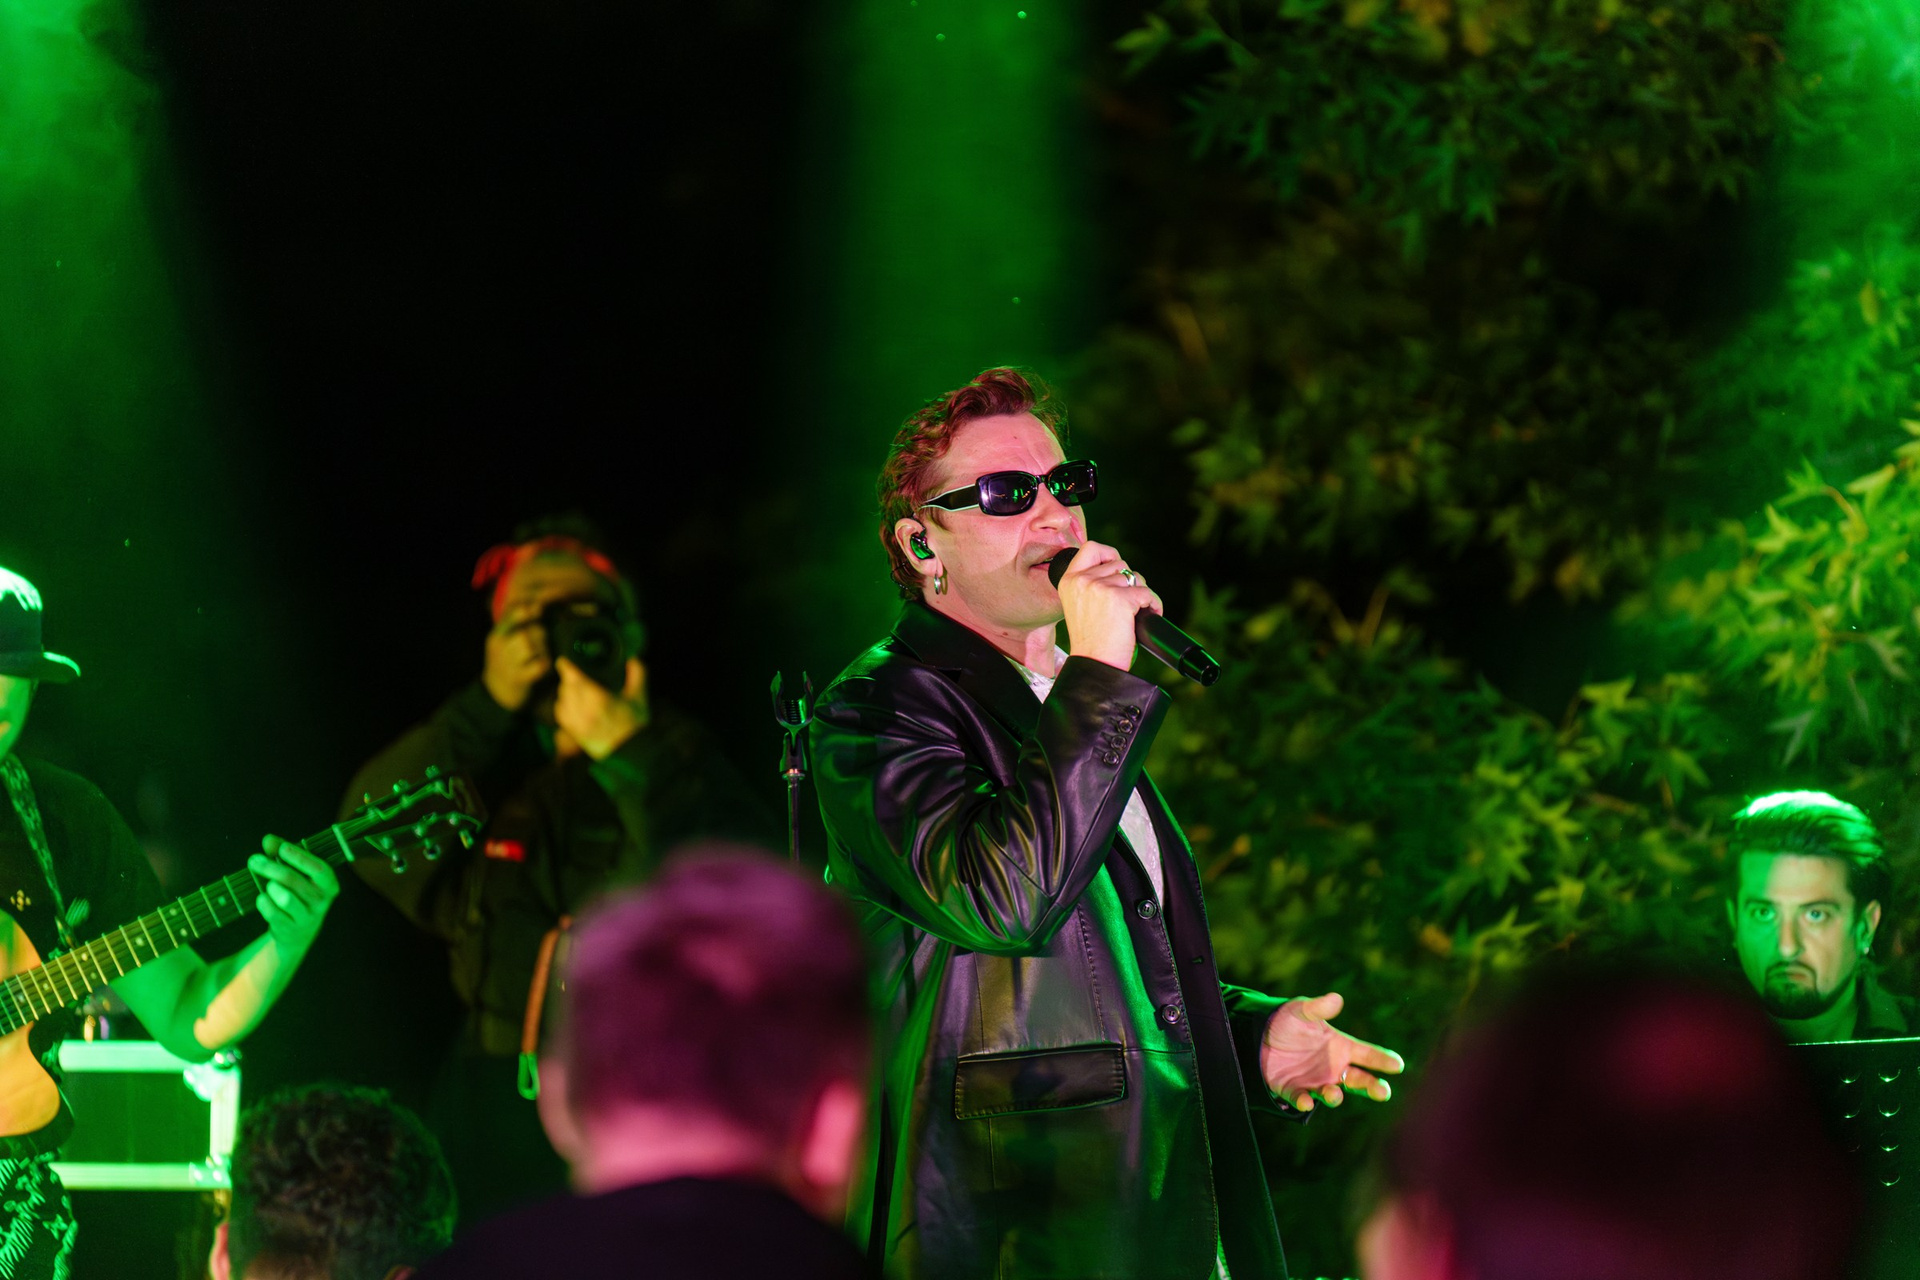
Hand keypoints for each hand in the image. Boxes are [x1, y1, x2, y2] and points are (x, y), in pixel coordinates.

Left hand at [249, 836, 339, 957]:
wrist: (299, 932)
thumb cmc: (298, 894)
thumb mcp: (297, 872)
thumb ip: (284, 854)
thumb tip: (268, 840)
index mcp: (329, 884)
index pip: (318, 868)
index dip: (299, 857)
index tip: (282, 848)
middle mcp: (322, 901)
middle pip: (293, 880)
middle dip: (270, 868)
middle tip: (254, 860)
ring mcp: (307, 917)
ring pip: (284, 898)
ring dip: (270, 887)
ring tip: (266, 884)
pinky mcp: (290, 929)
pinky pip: (273, 913)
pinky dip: (264, 903)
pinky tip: (262, 899)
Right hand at [482, 602, 549, 711]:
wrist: (496, 694)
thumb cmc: (506, 662)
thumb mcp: (503, 642)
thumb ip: (516, 625)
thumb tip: (538, 605)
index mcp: (496, 636)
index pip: (511, 616)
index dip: (527, 612)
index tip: (539, 610)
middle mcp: (499, 648)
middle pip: (526, 633)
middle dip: (540, 634)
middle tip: (543, 641)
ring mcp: (508, 664)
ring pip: (531, 647)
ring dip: (543, 649)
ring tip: (543, 654)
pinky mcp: (519, 679)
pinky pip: (539, 665)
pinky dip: (545, 664)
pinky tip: (544, 665)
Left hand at [554, 656, 647, 759]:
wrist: (630, 753)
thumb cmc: (635, 725)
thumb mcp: (640, 697)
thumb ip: (638, 674)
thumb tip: (632, 658)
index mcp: (600, 700)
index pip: (575, 679)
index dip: (566, 668)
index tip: (563, 661)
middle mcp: (584, 711)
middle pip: (567, 688)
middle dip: (568, 678)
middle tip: (574, 673)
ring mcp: (578, 723)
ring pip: (562, 700)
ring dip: (565, 691)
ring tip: (573, 687)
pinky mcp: (575, 733)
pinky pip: (561, 714)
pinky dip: (562, 705)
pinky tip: (569, 702)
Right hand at [1056, 540, 1162, 670]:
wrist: (1094, 664)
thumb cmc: (1091, 640)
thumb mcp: (1079, 605)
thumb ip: (1090, 585)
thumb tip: (1120, 571)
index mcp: (1069, 581)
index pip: (1091, 548)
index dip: (1109, 554)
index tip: (1116, 570)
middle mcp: (1082, 580)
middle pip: (1119, 563)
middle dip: (1129, 581)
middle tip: (1128, 602)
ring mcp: (1100, 588)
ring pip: (1135, 577)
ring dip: (1141, 594)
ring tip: (1135, 613)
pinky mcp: (1120, 599)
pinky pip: (1147, 593)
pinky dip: (1153, 605)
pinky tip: (1147, 617)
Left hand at [1260, 992, 1404, 1111]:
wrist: (1258, 1036)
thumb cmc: (1287, 1021)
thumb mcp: (1300, 1010)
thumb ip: (1318, 1008)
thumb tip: (1337, 999)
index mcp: (1340, 1047)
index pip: (1367, 1054)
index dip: (1383, 1059)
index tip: (1398, 1065)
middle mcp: (1332, 1068)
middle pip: (1359, 1081)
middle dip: (1373, 1087)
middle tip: (1384, 1091)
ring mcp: (1315, 1081)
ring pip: (1332, 1094)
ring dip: (1334, 1096)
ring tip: (1334, 1093)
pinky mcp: (1294, 1091)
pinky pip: (1302, 1099)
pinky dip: (1304, 1101)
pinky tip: (1306, 1101)